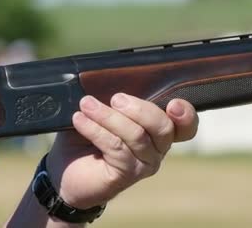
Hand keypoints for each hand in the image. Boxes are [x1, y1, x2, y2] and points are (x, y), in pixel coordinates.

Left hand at [47, 94, 198, 208]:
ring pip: (137, 136)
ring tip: (86, 105)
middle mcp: (158, 148)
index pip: (186, 125)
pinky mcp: (127, 175)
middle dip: (139, 109)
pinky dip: (96, 129)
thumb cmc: (87, 136)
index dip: (186, 114)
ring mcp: (144, 163)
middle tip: (115, 99)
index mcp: (159, 130)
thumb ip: (118, 99)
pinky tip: (80, 120)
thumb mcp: (105, 111)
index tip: (173, 104)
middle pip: (163, 126)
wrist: (65, 170)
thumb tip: (111, 77)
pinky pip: (116, 147)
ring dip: (109, 116)